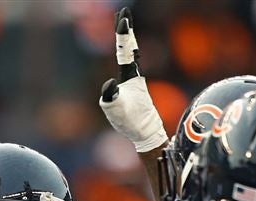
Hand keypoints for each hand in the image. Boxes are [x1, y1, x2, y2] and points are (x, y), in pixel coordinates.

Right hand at [98, 8, 166, 152]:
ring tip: (124, 25)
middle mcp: (134, 75)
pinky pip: (130, 63)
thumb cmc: (131, 122)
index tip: (123, 18)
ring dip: (127, 38)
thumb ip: (110, 97)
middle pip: (129, 47)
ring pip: (131, 53)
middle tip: (123, 13)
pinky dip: (128, 51)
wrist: (146, 133)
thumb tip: (109, 84)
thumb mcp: (116, 111)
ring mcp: (135, 80)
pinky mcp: (135, 87)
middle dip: (126, 30)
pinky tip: (128, 51)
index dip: (123, 35)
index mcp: (130, 77)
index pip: (125, 51)